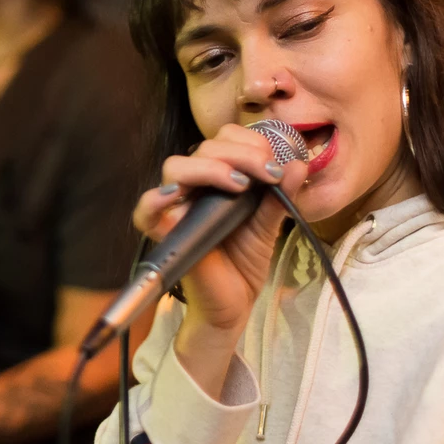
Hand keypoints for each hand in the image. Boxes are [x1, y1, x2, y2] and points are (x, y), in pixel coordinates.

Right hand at [133, 125, 306, 392]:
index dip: (250, 142)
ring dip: (209, 168)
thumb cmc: (245, 261)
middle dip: (240, 153)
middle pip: (203, 148)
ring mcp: (177, 208)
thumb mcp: (269, 225)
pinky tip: (176, 196)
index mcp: (218, 178)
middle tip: (266, 172)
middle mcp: (195, 187)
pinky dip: (154, 200)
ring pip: (175, 167)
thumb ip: (280, 196)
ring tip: (239, 184)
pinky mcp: (164, 233)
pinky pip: (145, 211)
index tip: (275, 164)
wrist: (235, 304)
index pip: (224, 139)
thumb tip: (298, 165)